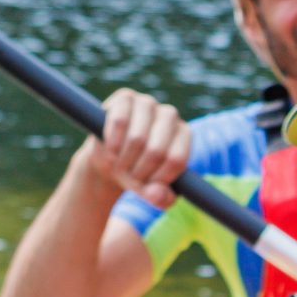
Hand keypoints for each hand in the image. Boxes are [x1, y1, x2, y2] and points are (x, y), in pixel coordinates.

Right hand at [78, 88, 191, 210]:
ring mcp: (148, 103)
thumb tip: (157, 195)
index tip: (149, 187)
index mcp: (184, 135)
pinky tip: (112, 150)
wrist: (112, 157)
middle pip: (157, 150)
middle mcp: (170, 115)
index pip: (176, 160)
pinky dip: (113, 143)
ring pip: (137, 138)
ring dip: (124, 160)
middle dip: (139, 171)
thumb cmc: (139, 174)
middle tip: (130, 178)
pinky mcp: (126, 98)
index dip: (159, 179)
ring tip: (120, 166)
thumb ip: (161, 199)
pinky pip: (120, 122)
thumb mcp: (152, 192)